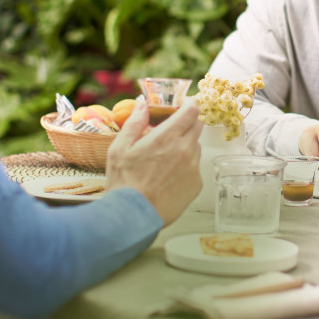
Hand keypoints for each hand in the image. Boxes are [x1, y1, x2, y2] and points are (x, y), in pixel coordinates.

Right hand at [106, 96, 202, 224]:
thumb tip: (142, 103)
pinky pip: (195, 167)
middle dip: (187, 122)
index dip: (189, 104)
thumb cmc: (125, 182)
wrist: (134, 216)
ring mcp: (194, 168)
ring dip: (185, 145)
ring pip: (196, 146)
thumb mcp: (120, 148)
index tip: (184, 104)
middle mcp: (186, 150)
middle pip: (198, 126)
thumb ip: (135, 122)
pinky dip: (185, 165)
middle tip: (171, 129)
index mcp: (167, 137)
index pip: (192, 110)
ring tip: (165, 157)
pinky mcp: (197, 184)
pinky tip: (168, 175)